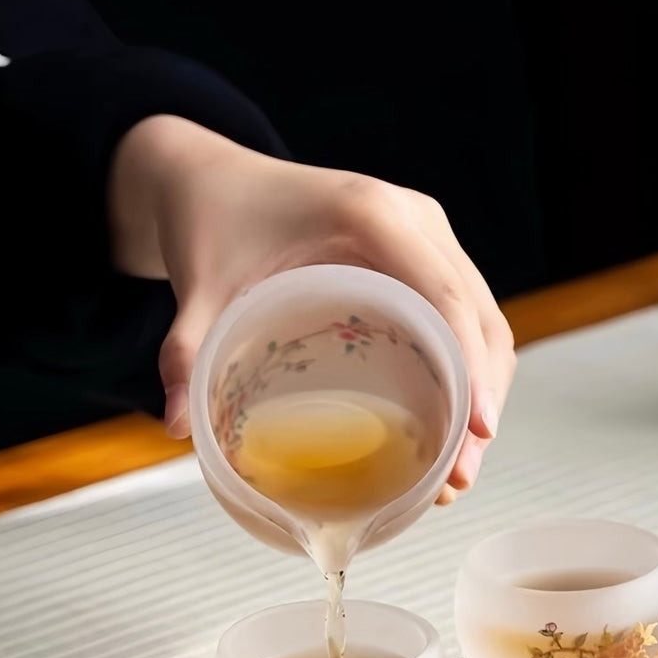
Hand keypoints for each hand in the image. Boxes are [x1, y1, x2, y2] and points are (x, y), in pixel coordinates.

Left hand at [108, 115, 514, 500]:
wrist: (212, 181)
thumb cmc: (213, 224)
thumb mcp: (198, 287)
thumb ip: (185, 351)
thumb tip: (175, 427)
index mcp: (370, 214)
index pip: (445, 295)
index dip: (470, 366)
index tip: (475, 432)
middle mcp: (413, 220)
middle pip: (478, 314)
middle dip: (481, 398)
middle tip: (459, 476)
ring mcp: (424, 238)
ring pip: (481, 319)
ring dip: (481, 392)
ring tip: (457, 470)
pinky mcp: (420, 258)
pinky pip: (462, 316)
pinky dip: (466, 373)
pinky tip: (449, 430)